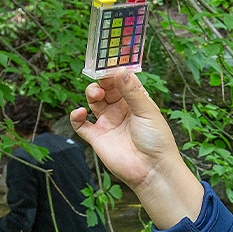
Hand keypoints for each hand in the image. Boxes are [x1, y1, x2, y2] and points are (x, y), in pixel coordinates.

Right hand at [70, 72, 203, 226]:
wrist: (152, 170)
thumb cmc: (156, 140)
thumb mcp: (146, 111)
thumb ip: (131, 91)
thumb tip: (120, 70)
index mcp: (135, 101)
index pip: (122, 80)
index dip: (114, 71)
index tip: (108, 61)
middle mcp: (120, 109)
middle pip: (106, 88)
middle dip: (101, 81)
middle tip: (100, 79)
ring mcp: (108, 123)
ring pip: (93, 101)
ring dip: (91, 93)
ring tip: (95, 95)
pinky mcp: (97, 137)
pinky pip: (81, 124)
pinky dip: (76, 116)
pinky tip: (80, 112)